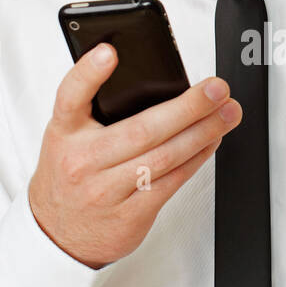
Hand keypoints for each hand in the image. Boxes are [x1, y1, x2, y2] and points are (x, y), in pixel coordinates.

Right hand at [28, 43, 241, 268]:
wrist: (58, 234)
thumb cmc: (70, 176)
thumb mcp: (68, 138)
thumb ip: (95, 111)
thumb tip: (156, 83)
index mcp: (64, 133)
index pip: (71, 96)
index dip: (89, 73)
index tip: (110, 52)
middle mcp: (83, 160)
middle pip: (141, 129)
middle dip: (187, 107)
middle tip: (216, 90)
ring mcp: (106, 190)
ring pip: (164, 156)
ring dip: (203, 132)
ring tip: (227, 114)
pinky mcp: (130, 214)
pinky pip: (171, 181)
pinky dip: (196, 158)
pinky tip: (211, 141)